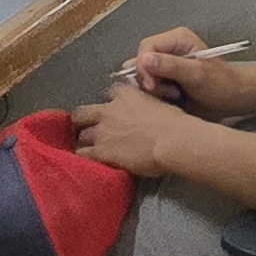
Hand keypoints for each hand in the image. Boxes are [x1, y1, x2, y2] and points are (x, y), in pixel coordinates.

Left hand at [69, 81, 199, 176]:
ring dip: (87, 141)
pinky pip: (83, 154)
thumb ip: (145, 104)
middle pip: (82, 112)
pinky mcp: (101, 151)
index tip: (116, 111)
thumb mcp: (159, 103)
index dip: (111, 104)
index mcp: (125, 94)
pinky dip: (85, 157)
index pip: (109, 93)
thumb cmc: (174, 123)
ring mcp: (102, 131)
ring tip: (93, 149)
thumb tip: (147, 111)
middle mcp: (108, 110)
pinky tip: (92, 162)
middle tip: (91, 129)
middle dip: (84, 120)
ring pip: (81, 135)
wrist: (173, 141)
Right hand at [128, 28, 255, 118]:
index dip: (143, 66)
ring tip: (174, 95)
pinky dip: (156, 94)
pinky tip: (172, 98)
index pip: (146, 47)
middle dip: (149, 80)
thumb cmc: (221, 84)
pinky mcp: (165, 77)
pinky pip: (149, 84)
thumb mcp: (197, 75)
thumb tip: (144, 60)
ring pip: (143, 74)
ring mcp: (166, 62)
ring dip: (154, 88)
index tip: (151, 86)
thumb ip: (171, 66)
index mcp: (177, 38)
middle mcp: (169, 47)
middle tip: (169, 93)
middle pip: (141, 61)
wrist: (233, 99)